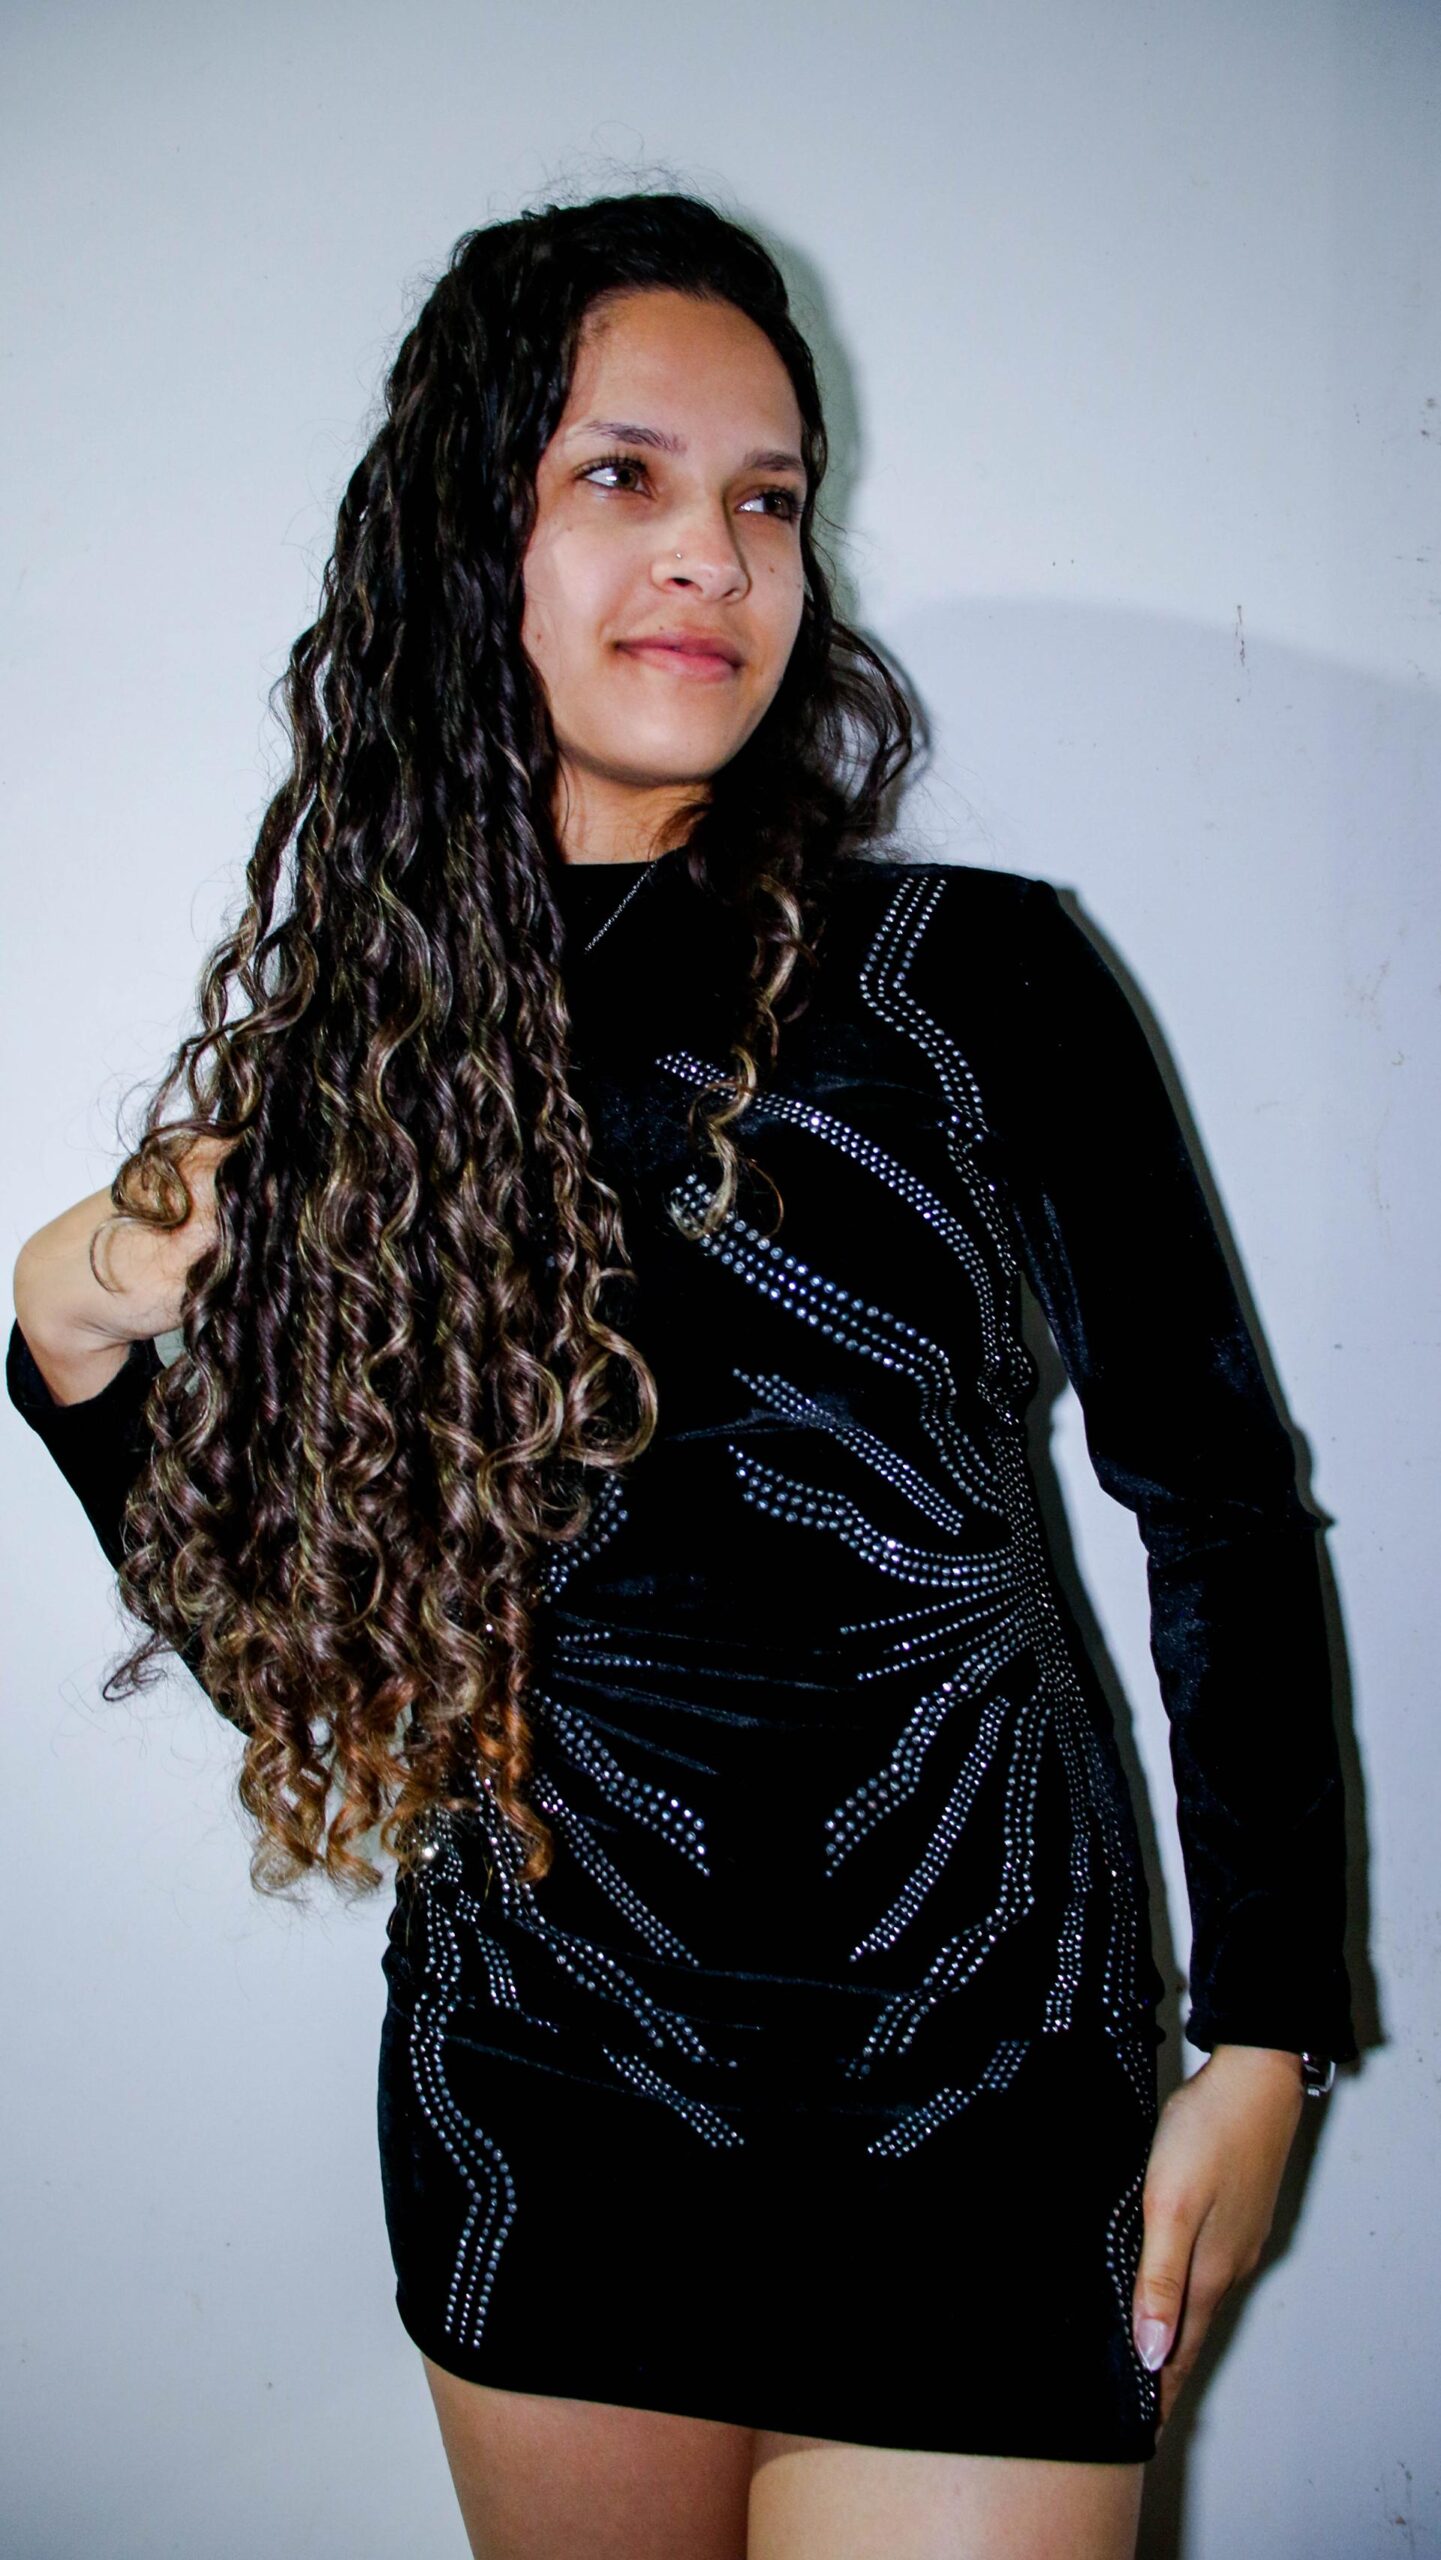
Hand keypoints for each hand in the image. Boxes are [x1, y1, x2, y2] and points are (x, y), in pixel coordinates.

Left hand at [1131, 2043, 1304, 2424]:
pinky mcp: (1233, 2211)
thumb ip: (1159, 2279)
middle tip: (1141, 2407)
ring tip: (1151, 2359)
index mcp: (1209, 2270)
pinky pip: (1203, 2268)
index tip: (1142, 2429)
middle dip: (1166, 2372)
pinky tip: (1170, 2285)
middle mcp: (1226, 2262)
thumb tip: (1152, 2352)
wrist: (1255, 2076)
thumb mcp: (1170, 2206)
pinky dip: (1183, 2293)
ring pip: (1198, 2300)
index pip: (1179, 2350)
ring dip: (1174, 2333)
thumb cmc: (1210, 2133)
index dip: (1160, 2391)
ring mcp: (1234, 2237)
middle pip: (1190, 2331)